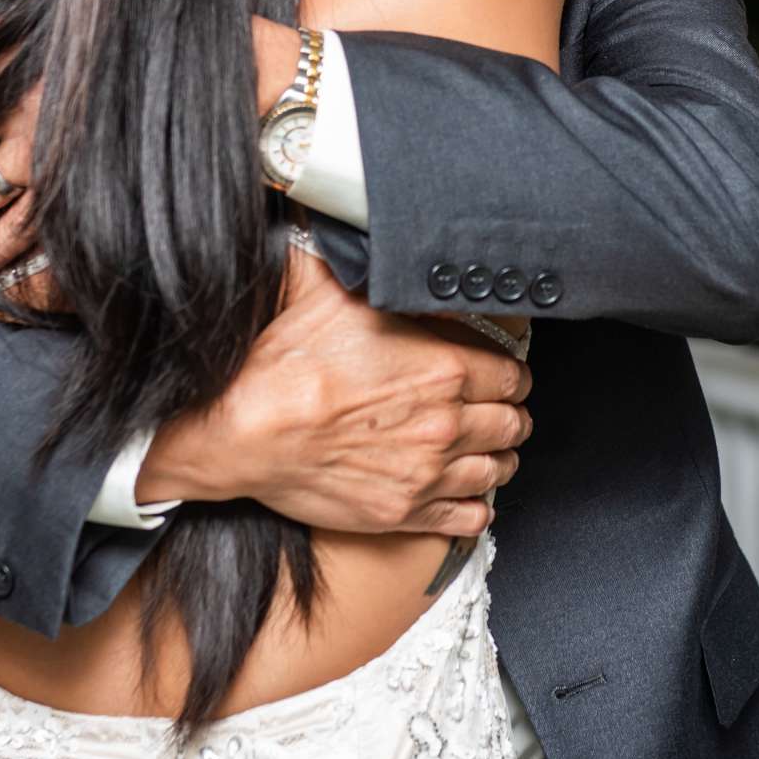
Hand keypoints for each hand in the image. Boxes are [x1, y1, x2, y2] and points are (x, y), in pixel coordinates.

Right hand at [139, 250, 532, 535]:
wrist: (245, 432)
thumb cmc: (286, 366)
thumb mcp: (336, 293)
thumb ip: (373, 270)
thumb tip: (379, 241)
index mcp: (442, 368)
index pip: (512, 373)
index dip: (511, 371)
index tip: (502, 373)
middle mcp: (446, 423)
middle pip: (513, 423)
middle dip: (509, 413)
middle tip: (498, 409)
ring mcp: (427, 473)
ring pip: (498, 469)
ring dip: (499, 456)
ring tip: (489, 449)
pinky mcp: (405, 511)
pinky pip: (470, 517)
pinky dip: (475, 504)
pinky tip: (467, 490)